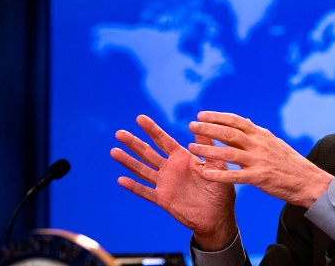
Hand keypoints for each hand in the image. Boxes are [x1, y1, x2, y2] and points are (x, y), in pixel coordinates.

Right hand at [111, 115, 236, 250]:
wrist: (218, 216)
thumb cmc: (220, 190)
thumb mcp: (217, 165)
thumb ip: (207, 148)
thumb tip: (199, 126)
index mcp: (183, 158)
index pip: (164, 141)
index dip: (152, 130)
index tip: (139, 118)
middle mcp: (171, 168)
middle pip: (148, 153)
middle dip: (134, 143)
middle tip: (119, 133)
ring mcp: (165, 183)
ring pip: (143, 170)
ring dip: (128, 162)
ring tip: (114, 151)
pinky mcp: (163, 199)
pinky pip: (146, 192)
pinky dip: (134, 186)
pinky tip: (121, 180)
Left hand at [187, 111, 333, 208]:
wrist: (308, 181)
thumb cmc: (289, 163)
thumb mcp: (274, 142)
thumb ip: (256, 134)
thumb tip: (244, 121)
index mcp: (262, 135)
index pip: (236, 121)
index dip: (217, 116)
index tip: (201, 114)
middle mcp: (259, 144)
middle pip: (229, 133)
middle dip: (208, 128)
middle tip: (191, 126)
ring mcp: (259, 161)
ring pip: (228, 153)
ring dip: (207, 150)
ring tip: (191, 148)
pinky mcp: (259, 177)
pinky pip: (234, 176)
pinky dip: (217, 174)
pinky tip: (203, 173)